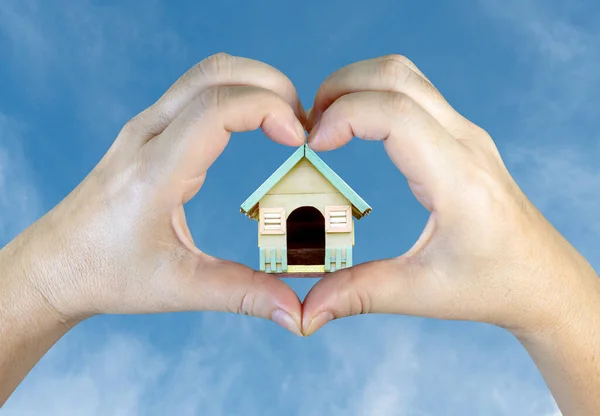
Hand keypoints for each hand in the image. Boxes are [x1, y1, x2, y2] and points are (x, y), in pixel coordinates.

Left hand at [15, 53, 306, 334]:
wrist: (55, 264)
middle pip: (215, 73)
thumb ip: (243, 295)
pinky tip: (255, 125)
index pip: (216, 108)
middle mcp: (146, 137)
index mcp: (154, 172)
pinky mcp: (147, 132)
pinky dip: (235, 95)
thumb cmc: (106, 274)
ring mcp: (144, 128)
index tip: (300, 138)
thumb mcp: (179, 288)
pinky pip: (196, 92)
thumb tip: (296, 311)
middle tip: (304, 124)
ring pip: (205, 75)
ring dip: (254, 84)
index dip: (267, 108)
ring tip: (286, 122)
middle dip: (271, 85)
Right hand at [301, 55, 598, 337]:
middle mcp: (465, 143)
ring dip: (357, 87)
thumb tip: (306, 312)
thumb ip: (358, 295)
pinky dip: (374, 97)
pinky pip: (412, 93)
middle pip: (396, 75)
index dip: (344, 116)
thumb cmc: (493, 284)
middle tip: (308, 129)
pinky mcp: (460, 136)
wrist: (542, 277)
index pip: (396, 114)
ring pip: (404, 75)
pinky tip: (355, 131)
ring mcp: (465, 134)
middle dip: (340, 88)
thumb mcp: (421, 293)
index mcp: (458, 179)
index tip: (312, 146)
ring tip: (325, 125)